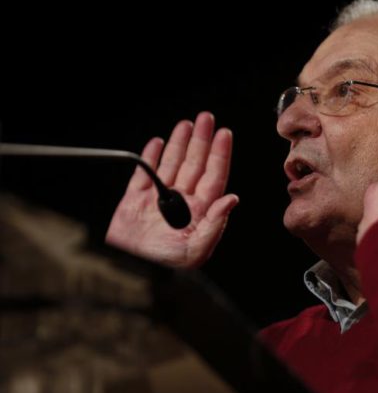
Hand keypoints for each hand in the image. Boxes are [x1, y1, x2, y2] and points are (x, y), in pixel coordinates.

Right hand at [105, 111, 239, 268]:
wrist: (129, 274)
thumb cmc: (165, 267)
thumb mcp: (196, 250)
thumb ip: (216, 223)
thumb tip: (232, 199)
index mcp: (200, 211)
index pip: (214, 176)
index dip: (220, 154)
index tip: (224, 134)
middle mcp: (182, 202)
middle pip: (195, 164)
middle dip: (201, 141)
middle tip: (206, 118)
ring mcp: (158, 199)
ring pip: (172, 164)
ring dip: (179, 144)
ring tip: (186, 124)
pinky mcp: (135, 201)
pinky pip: (144, 175)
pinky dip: (150, 158)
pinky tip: (158, 143)